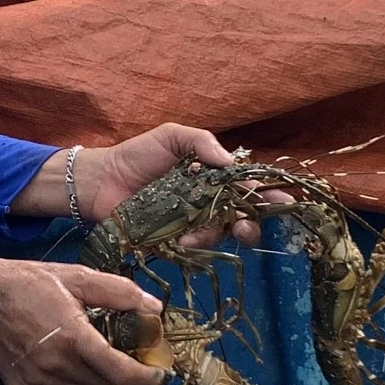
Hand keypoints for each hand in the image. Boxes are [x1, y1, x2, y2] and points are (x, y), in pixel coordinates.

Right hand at [0, 251, 161, 384]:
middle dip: (123, 377)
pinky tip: (70, 368)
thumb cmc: (29, 283)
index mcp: (74, 338)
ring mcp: (37, 382)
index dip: (147, 379)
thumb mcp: (77, 276)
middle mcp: (56, 367)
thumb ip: (119, 293)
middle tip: (126, 358)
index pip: (122, 374)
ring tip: (97, 362)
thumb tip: (154, 307)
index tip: (158, 373)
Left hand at [13, 123, 281, 245]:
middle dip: (251, 224)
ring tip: (198, 234)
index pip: (246, 188)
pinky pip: (192, 248)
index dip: (267, 196)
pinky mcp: (172, 241)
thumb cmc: (137, 155)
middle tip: (247, 227)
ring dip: (216, 236)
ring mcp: (190, 224)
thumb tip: (230, 162)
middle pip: (241, 218)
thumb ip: (201, 142)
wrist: (100, 179)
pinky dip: (192, 246)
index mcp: (212, 178)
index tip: (284, 201)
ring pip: (218, 235)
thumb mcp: (171, 137)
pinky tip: (181, 240)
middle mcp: (206, 203)